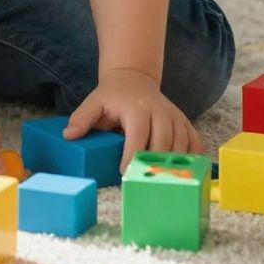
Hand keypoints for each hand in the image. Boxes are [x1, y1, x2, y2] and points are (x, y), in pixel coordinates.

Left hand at [63, 68, 203, 174]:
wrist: (134, 79)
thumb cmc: (112, 96)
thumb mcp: (94, 102)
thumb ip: (82, 118)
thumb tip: (69, 135)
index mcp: (136, 108)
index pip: (138, 135)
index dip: (133, 156)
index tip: (126, 174)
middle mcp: (159, 111)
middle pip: (163, 142)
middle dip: (155, 165)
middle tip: (146, 184)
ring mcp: (175, 117)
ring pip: (182, 145)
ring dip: (174, 166)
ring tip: (163, 184)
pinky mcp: (184, 122)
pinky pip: (195, 142)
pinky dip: (193, 159)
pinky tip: (185, 173)